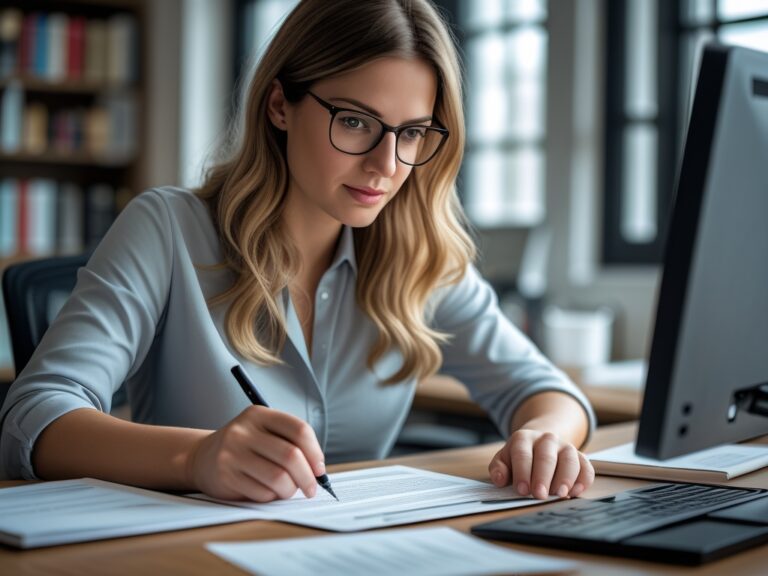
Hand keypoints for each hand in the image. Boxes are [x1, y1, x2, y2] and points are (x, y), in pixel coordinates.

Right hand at [186, 406, 325, 501]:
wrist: (202, 457)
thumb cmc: (244, 446)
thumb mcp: (263, 431)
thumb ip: (289, 442)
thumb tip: (318, 469)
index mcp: (259, 414)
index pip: (299, 430)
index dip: (315, 452)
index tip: (320, 469)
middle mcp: (244, 431)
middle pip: (291, 455)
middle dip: (307, 477)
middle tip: (311, 488)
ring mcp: (232, 453)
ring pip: (278, 477)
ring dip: (290, 489)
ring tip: (288, 490)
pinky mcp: (226, 476)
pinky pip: (262, 493)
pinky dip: (271, 496)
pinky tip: (267, 491)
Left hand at [488, 429, 593, 498]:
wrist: (539, 442)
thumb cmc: (519, 458)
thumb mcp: (504, 460)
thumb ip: (498, 469)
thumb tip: (500, 479)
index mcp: (523, 439)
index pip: (522, 453)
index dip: (522, 472)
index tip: (522, 490)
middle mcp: (546, 439)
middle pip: (546, 456)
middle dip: (543, 477)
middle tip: (539, 495)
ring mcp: (565, 447)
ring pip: (569, 458)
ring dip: (565, 477)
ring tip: (559, 494)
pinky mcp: (580, 457)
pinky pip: (586, 466)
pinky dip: (583, 480)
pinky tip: (575, 492)